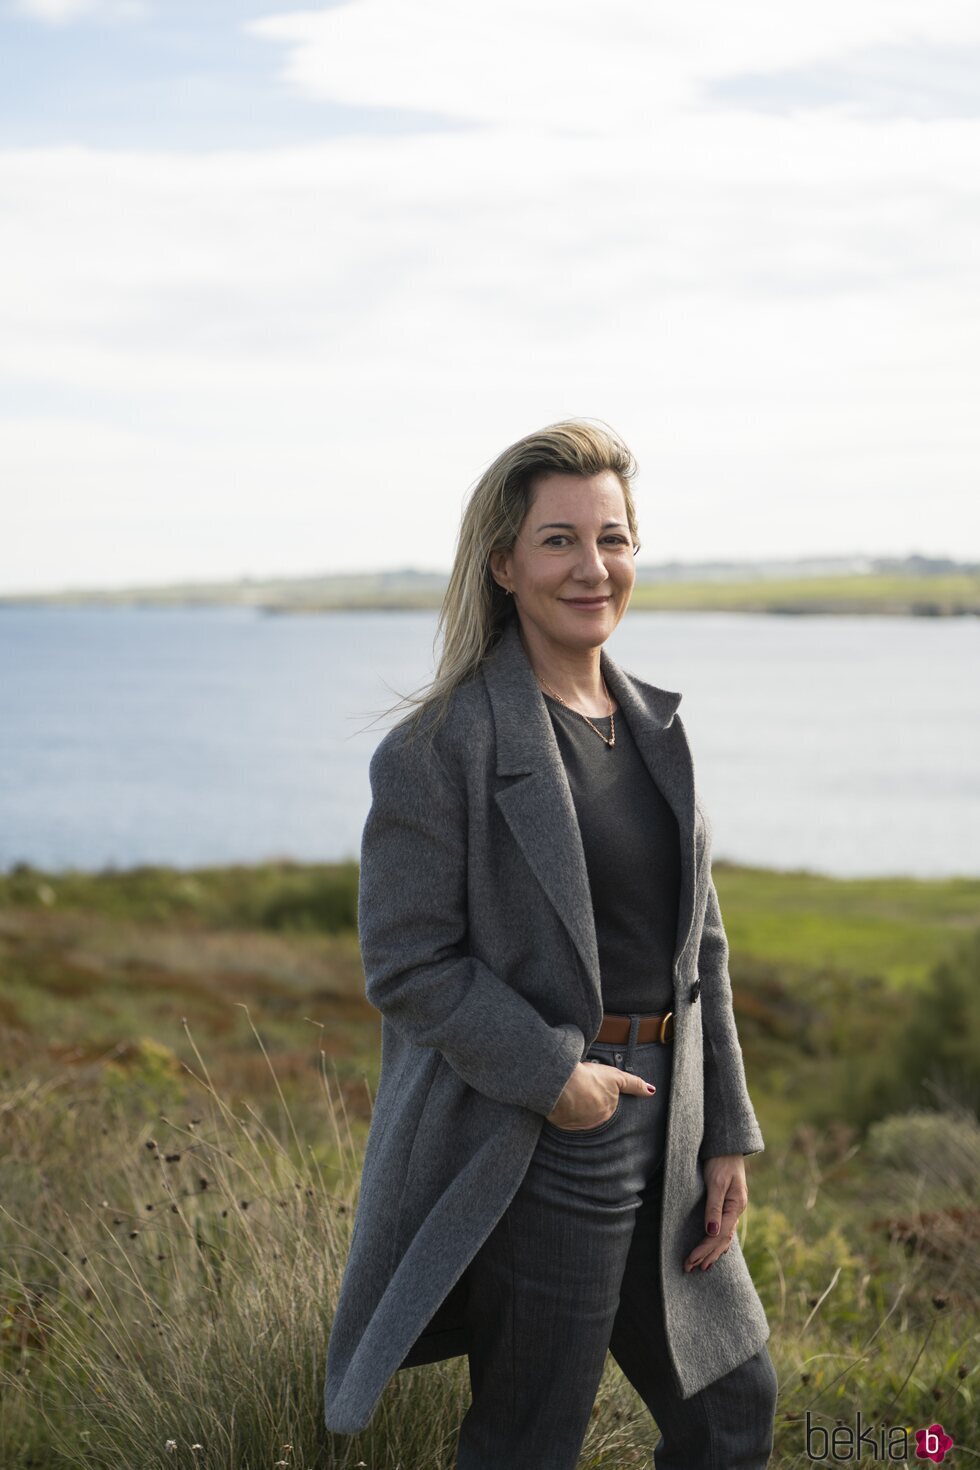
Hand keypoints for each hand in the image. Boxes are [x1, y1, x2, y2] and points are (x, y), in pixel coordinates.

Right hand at [546, 1060, 655, 1130]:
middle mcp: (593, 1123)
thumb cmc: (589, 1078)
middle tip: (583, 1089)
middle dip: (590, 1103)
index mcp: (607, 1113)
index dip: (601, 1094)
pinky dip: (564, 1111)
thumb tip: (651, 1091)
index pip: (607, 1106)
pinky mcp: (560, 1124)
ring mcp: (576, 1124)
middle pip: (593, 1112)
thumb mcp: (616, 1077)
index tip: (594, 1088)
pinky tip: (562, 1100)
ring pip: (579, 1115)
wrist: (560, 1083)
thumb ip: (634, 1084)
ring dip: (577, 1107)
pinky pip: (564, 1118)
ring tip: (572, 1093)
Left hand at [683, 1155, 747, 1271]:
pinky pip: (724, 1228)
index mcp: (736, 1206)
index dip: (704, 1249)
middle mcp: (736, 1209)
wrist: (727, 1143)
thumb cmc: (720, 1159)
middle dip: (706, 1255)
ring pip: (724, 1236)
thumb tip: (711, 1232)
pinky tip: (715, 1248)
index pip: (719, 1235)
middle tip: (689, 1269)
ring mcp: (733, 1207)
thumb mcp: (716, 1181)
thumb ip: (713, 1206)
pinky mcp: (728, 1203)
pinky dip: (718, 1241)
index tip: (690, 1260)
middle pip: (722, 1239)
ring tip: (701, 1266)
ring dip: (712, 1251)